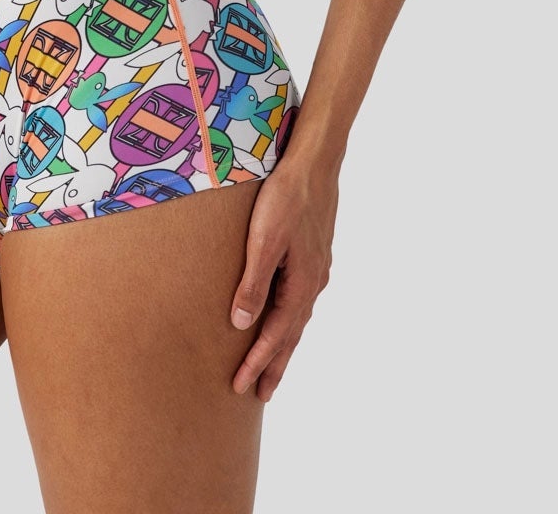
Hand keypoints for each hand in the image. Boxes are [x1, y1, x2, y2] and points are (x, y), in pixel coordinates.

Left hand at [229, 152, 338, 400]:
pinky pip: (298, 299)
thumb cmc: (285, 198)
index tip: (241, 387)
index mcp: (302, 285)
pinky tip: (283, 317)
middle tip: (260, 394)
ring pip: (296, 318)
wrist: (313, 164)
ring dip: (282, 344)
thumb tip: (242, 324)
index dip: (258, 362)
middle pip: (291, 334)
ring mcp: (316, 270)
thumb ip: (254, 283)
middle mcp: (313, 283)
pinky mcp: (312, 255)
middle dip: (275, 365)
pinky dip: (288, 319)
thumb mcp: (264, 241)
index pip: (276, 335)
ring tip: (270, 366)